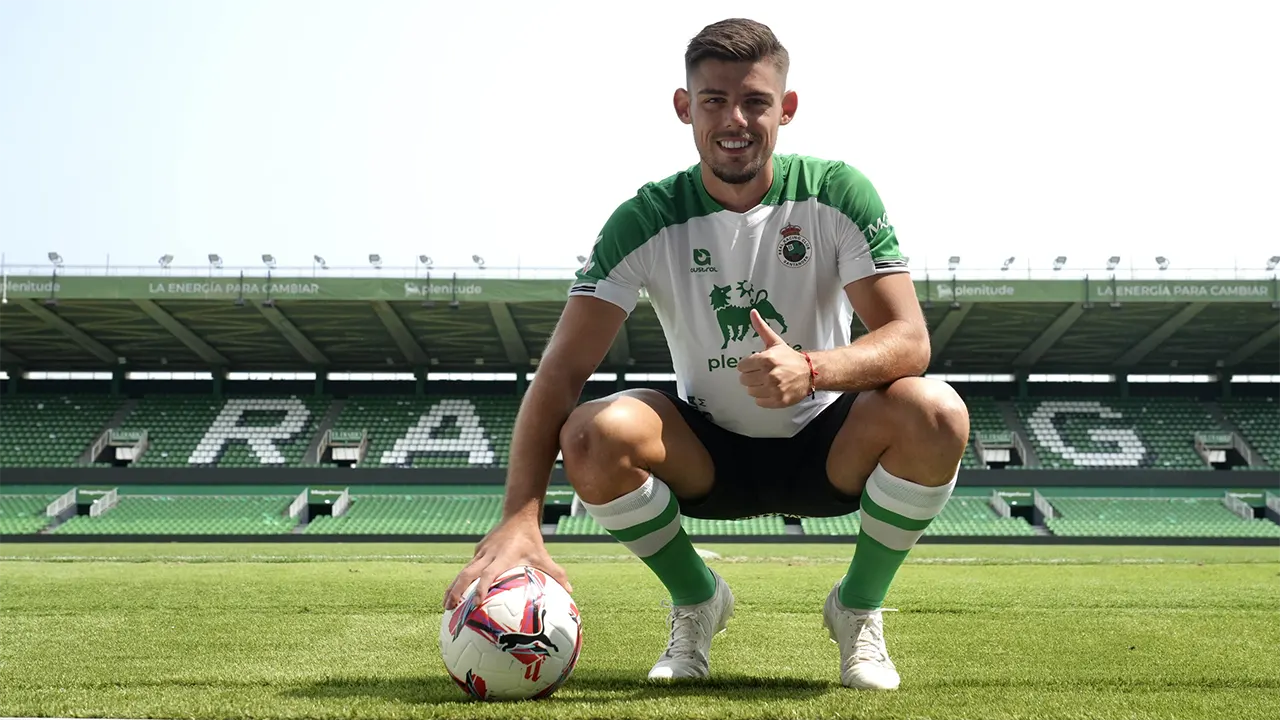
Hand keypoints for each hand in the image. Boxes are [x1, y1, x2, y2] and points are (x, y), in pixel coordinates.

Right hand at [443, 518, 571, 609]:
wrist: (518, 515)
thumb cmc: (531, 539)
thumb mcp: (544, 556)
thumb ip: (556, 573)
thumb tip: (570, 591)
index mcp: (503, 558)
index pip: (489, 574)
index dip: (482, 588)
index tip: (476, 603)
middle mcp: (488, 555)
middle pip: (467, 574)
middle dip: (457, 591)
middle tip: (449, 608)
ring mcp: (481, 552)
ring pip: (463, 571)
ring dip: (453, 587)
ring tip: (446, 605)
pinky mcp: (478, 551)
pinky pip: (467, 567)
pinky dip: (460, 580)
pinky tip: (456, 593)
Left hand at [737, 309, 812, 407]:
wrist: (810, 373)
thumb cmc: (789, 357)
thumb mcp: (775, 342)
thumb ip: (761, 328)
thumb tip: (752, 312)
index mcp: (766, 359)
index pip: (741, 367)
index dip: (747, 365)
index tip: (756, 365)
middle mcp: (769, 375)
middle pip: (744, 380)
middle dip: (751, 376)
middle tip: (761, 373)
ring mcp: (774, 389)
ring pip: (750, 391)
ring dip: (756, 387)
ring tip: (767, 382)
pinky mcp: (778, 401)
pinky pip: (759, 402)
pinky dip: (763, 398)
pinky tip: (771, 390)